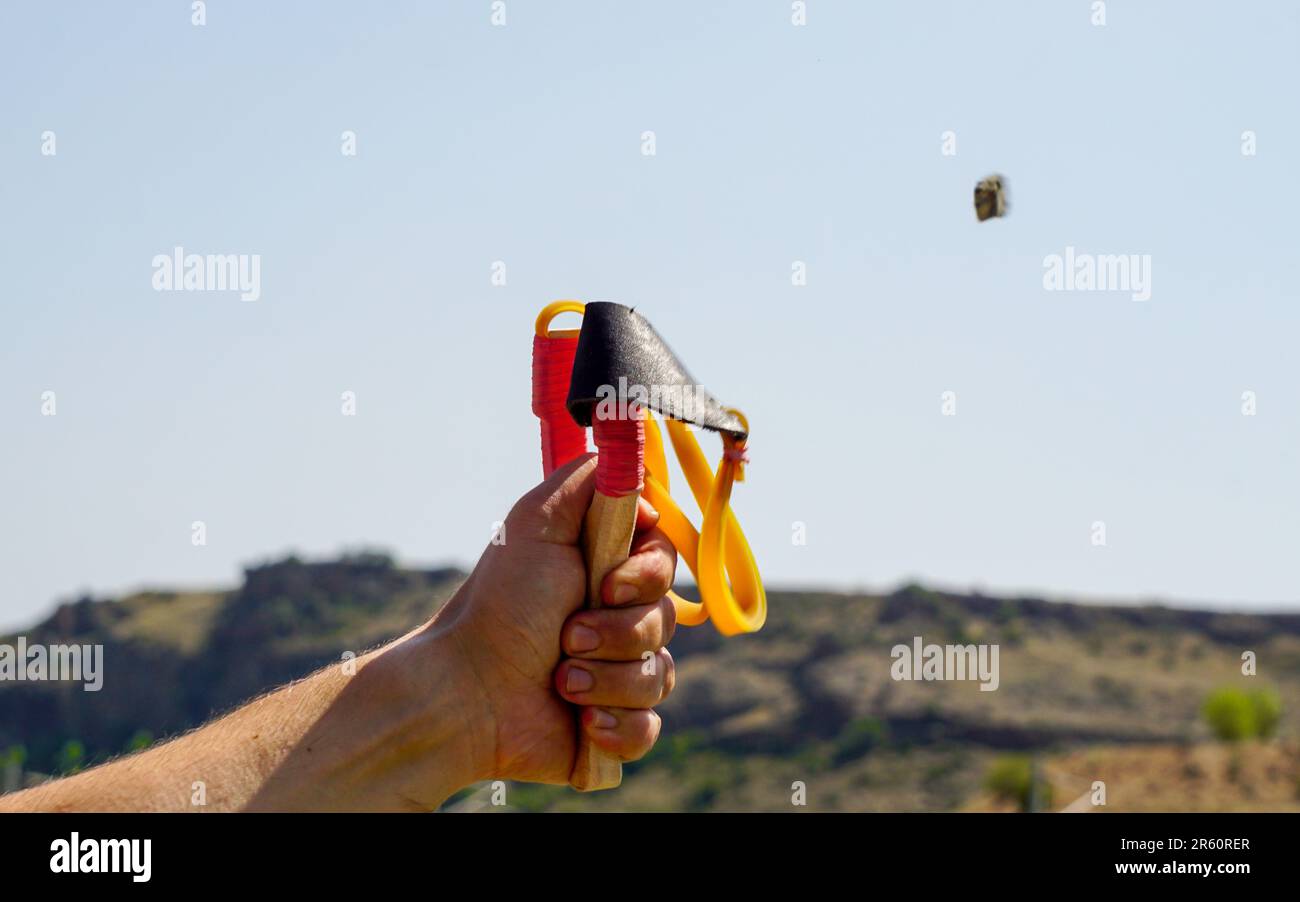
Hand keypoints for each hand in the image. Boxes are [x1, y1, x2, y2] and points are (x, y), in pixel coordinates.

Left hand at [439, 453, 678, 785]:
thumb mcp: (538, 522)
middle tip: (568, 635)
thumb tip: (635, 466)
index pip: (666, 563)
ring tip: (560, 681)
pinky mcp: (616, 726)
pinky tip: (580, 719)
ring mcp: (620, 673)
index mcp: (607, 571)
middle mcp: (619, 619)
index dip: (647, 576)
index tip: (608, 584)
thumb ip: (590, 480)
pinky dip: (616, 725)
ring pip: (661, 676)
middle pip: (669, 619)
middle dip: (618, 632)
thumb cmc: (501, 605)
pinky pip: (650, 728)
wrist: (469, 691)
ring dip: (607, 679)